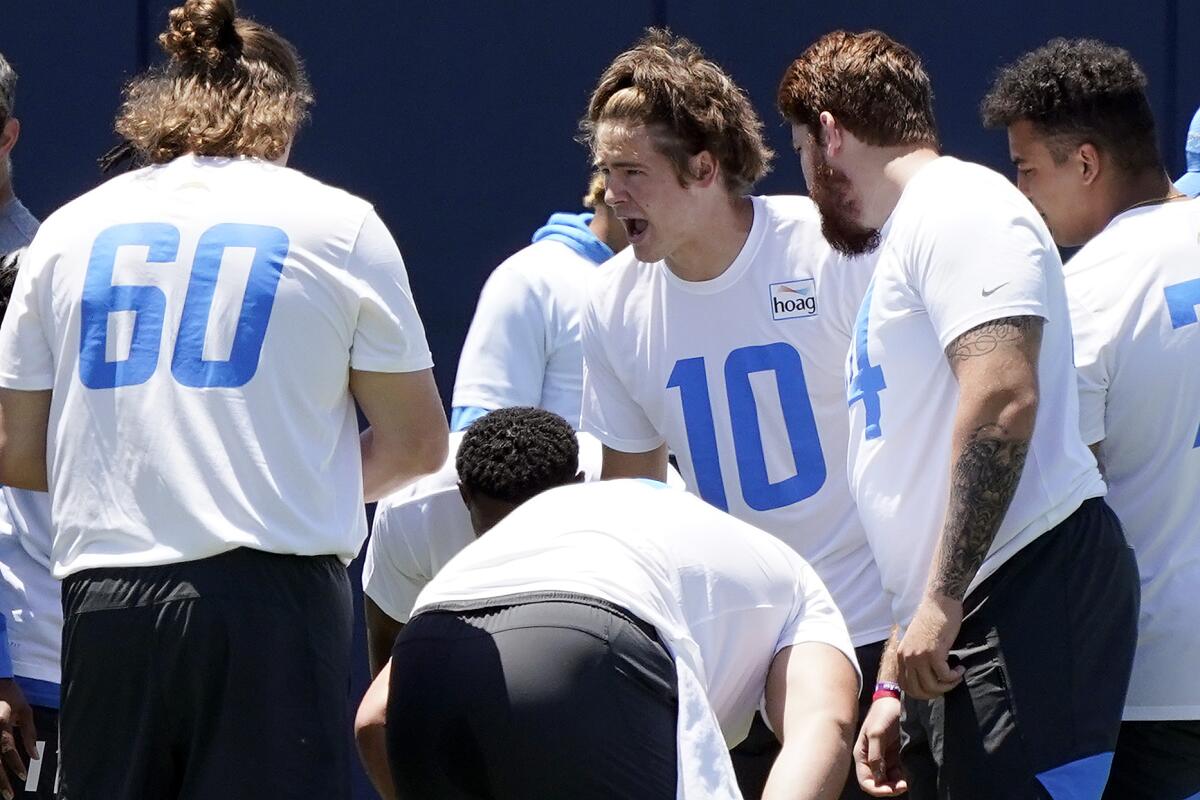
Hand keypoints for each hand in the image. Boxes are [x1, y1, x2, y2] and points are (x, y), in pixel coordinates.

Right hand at [0, 678, 36, 799]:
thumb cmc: (11, 697)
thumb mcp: (25, 711)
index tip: (23, 777)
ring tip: (1, 793)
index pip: (7, 747)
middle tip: (9, 795)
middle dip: (0, 779)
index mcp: (1, 721)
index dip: (15, 763)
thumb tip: (35, 756)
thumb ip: (29, 733)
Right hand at [854, 696, 907, 796]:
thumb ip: (875, 756)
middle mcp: (870, 758)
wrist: (894, 700)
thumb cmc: (882, 714)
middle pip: (877, 782)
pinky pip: (895, 772)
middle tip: (903, 786)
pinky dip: (901, 777)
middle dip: (889, 788)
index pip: (865, 780)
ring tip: (906, 782)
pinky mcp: (892, 754)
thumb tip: (877, 777)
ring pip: (887, 779)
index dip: (877, 789)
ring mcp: (881, 757)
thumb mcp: (877, 733)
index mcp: (861, 754)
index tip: (891, 790)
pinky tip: (907, 776)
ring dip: (895, 784)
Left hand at [897, 593, 963, 699]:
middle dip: (935, 693)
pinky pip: (945, 676)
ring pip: (932, 686)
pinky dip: (955, 676)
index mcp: (901, 655)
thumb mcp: (916, 641)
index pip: (905, 686)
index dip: (921, 692)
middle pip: (918, 690)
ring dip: (948, 686)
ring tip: (956, 676)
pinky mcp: (934, 654)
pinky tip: (961, 668)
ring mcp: (919, 656)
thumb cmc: (932, 621)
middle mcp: (907, 658)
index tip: (935, 688)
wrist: (940, 603)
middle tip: (948, 685)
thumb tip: (924, 678)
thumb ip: (916, 658)